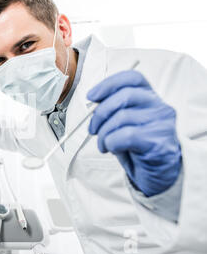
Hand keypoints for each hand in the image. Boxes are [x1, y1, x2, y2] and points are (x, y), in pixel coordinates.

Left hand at [87, 70, 181, 196]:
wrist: (158, 175)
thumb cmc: (137, 147)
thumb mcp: (123, 124)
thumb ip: (112, 110)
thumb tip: (91, 103)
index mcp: (150, 98)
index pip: (132, 79)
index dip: (109, 84)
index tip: (91, 96)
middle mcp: (160, 107)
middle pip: (124, 96)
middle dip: (100, 113)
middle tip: (92, 129)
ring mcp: (162, 124)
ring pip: (122, 117)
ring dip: (104, 134)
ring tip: (103, 145)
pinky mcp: (159, 142)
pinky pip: (126, 136)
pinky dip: (111, 143)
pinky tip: (113, 149)